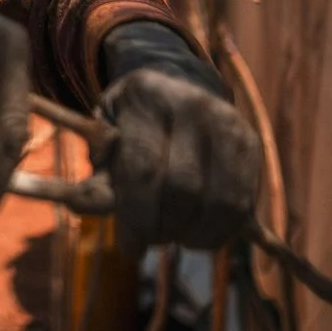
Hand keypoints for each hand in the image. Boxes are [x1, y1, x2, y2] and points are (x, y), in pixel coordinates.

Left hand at [98, 23, 260, 248]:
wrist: (177, 86)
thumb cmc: (131, 122)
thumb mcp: (105, 141)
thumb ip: (98, 177)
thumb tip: (79, 208)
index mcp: (146, 95)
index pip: (143, 168)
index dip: (135, 215)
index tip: (127, 244)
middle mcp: (193, 103)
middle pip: (184, 188)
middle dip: (163, 227)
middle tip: (149, 241)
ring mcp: (229, 122)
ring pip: (219, 202)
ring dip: (194, 234)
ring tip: (174, 237)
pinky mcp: (251, 144)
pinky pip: (242, 203)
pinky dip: (220, 231)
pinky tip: (199, 235)